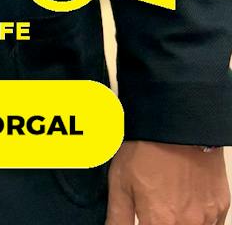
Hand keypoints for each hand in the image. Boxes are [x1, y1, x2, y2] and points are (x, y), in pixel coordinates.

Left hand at [106, 140, 228, 224]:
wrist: (178, 125)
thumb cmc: (146, 149)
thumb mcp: (120, 180)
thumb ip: (118, 216)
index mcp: (159, 221)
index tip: (143, 219)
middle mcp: (186, 224)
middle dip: (161, 222)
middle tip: (155, 206)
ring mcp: (207, 217)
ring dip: (180, 221)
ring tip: (169, 198)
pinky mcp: (221, 207)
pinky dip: (198, 219)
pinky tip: (186, 201)